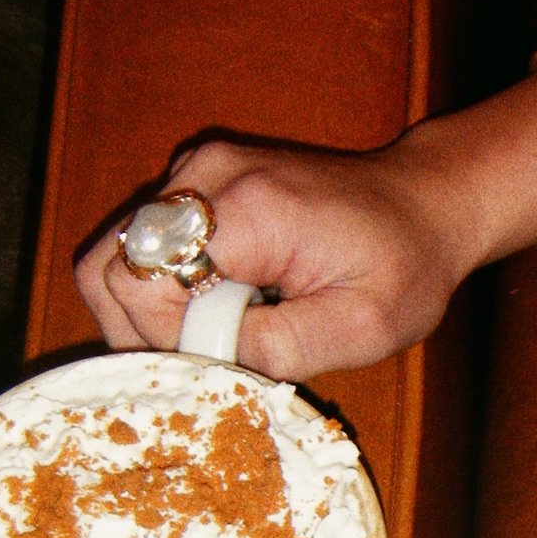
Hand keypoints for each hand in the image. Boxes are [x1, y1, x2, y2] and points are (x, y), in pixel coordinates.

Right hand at [76, 128, 485, 381]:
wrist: (429, 205)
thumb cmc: (406, 266)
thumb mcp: (361, 328)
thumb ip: (275, 348)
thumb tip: (199, 365)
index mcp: (248, 210)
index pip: (139, 284)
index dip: (166, 341)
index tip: (225, 358)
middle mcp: (207, 176)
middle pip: (108, 267)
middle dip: (144, 330)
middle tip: (213, 354)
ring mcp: (197, 171)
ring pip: (116, 258)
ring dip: (156, 310)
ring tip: (226, 327)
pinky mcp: (198, 181)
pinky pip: (145, 246)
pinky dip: (168, 287)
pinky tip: (227, 301)